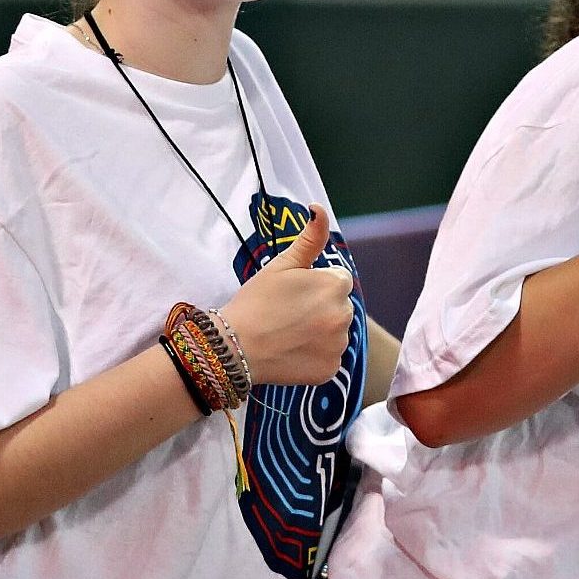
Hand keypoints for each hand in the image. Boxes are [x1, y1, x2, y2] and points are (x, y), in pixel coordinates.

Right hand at [220, 205, 352, 385]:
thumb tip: (319, 208)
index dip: (314, 285)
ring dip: (320, 332)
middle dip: (320, 307)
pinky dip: (315, 356)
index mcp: (335, 285)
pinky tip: (292, 352)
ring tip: (288, 333)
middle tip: (288, 314)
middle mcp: (344, 315)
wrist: (233, 346)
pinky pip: (330, 358)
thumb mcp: (282, 264)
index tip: (292, 294)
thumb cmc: (256, 301)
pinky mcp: (330, 370)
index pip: (337, 280)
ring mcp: (338, 345)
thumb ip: (309, 238)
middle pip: (339, 306)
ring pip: (336, 332)